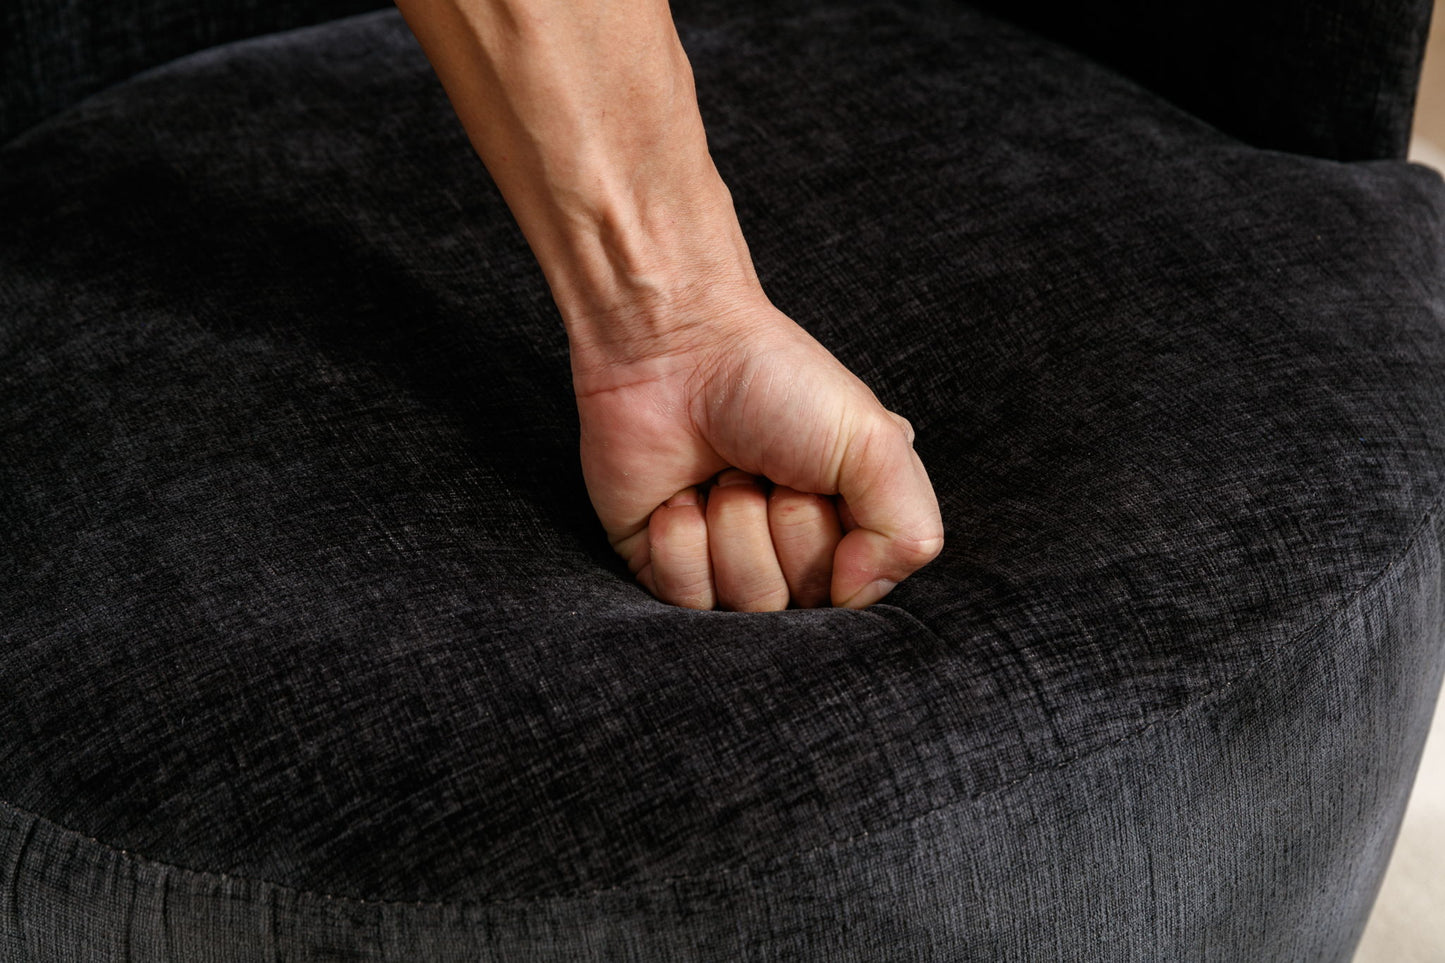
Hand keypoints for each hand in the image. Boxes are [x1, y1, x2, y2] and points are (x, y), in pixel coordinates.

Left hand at [572, 282, 942, 610]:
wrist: (674, 349)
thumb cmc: (777, 383)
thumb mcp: (877, 443)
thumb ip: (908, 532)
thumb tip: (856, 593)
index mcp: (849, 526)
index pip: (859, 593)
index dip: (840, 541)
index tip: (820, 480)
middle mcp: (790, 553)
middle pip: (802, 604)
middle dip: (785, 525)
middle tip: (766, 466)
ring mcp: (724, 564)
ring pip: (746, 604)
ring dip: (733, 525)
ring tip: (723, 473)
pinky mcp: (664, 567)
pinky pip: (686, 599)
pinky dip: (682, 541)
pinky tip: (679, 495)